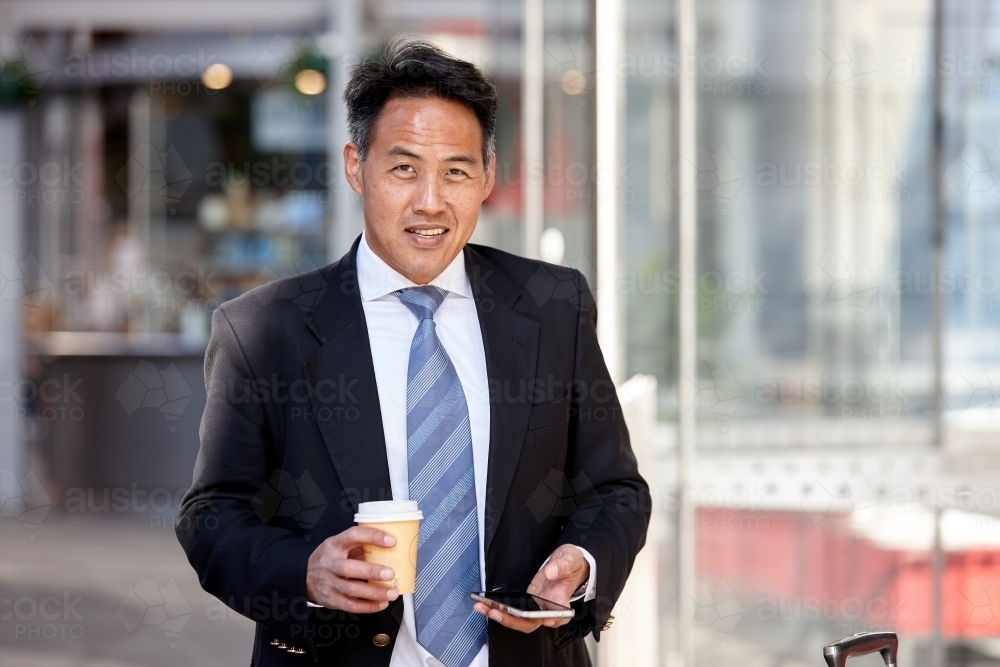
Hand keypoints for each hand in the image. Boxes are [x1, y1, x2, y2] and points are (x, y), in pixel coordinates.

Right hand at [305, 526, 399, 612]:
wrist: (306, 575)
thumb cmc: (331, 557)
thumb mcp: (341, 544)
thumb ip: (360, 544)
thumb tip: (391, 546)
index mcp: (334, 544)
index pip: (352, 536)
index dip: (372, 537)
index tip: (391, 541)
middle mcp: (330, 564)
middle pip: (348, 568)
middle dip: (371, 572)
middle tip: (390, 573)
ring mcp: (328, 583)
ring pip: (351, 590)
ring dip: (374, 593)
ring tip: (392, 593)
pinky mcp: (331, 599)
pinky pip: (351, 605)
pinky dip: (368, 606)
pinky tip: (382, 603)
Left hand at [473, 544, 589, 632]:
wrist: (569, 563)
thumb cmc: (573, 564)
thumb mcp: (571, 559)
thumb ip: (562, 566)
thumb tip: (550, 572)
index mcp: (561, 600)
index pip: (558, 616)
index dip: (550, 620)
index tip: (544, 619)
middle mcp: (548, 607)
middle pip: (530, 622)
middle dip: (511, 619)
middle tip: (494, 612)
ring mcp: (536, 605)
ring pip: (519, 618)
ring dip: (500, 615)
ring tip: (482, 607)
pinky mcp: (527, 599)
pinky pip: (513, 609)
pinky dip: (499, 608)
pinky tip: (486, 603)